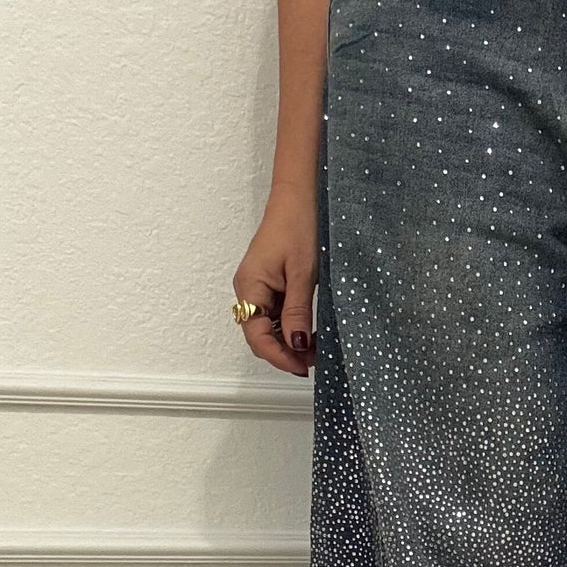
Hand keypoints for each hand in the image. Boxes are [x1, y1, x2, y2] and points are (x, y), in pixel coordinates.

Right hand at [233, 184, 317, 375]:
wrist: (299, 197)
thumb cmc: (299, 227)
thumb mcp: (304, 274)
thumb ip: (298, 312)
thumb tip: (296, 346)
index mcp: (250, 287)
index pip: (257, 336)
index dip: (278, 357)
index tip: (302, 368)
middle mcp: (249, 291)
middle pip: (260, 336)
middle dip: (285, 353)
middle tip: (315, 362)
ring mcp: (258, 288)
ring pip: (269, 328)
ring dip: (290, 342)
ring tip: (317, 350)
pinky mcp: (270, 285)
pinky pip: (276, 315)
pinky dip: (292, 328)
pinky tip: (311, 333)